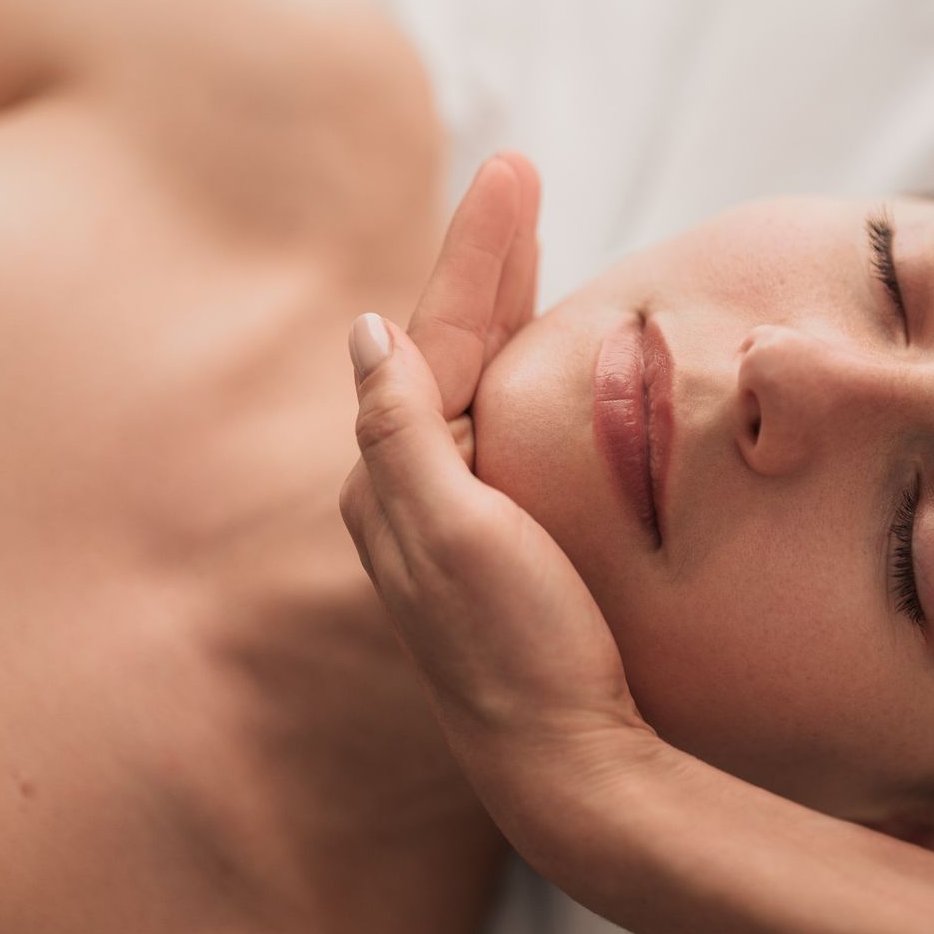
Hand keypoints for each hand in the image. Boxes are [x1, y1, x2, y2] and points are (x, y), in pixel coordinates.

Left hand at [338, 154, 655, 805]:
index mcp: (397, 476)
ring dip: (501, 309)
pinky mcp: (500, 545)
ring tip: (528, 245)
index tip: (513, 171)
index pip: (436, 335)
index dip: (477, 253)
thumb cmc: (517, 648)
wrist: (565, 761)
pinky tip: (536, 363)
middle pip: (451, 347)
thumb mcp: (453, 534)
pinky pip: (500, 428)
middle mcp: (416, 490)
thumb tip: (369, 335)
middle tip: (519, 180)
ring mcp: (459, 518)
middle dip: (488, 263)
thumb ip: (405, 434)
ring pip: (477, 383)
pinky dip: (516, 373)